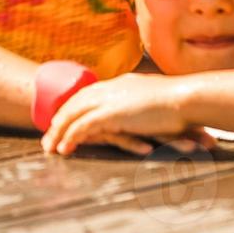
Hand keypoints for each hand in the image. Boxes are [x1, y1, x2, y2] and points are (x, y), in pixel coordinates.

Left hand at [42, 74, 213, 156]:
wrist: (186, 98)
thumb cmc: (178, 101)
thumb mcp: (155, 98)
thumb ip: (141, 102)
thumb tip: (141, 110)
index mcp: (120, 83)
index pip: (88, 93)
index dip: (74, 106)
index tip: (63, 118)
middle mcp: (111, 88)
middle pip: (75, 103)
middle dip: (60, 119)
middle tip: (48, 135)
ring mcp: (110, 100)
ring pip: (74, 114)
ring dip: (59, 131)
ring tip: (49, 146)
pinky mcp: (112, 114)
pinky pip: (83, 126)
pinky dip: (71, 137)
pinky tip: (63, 149)